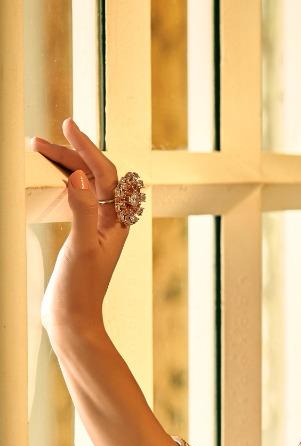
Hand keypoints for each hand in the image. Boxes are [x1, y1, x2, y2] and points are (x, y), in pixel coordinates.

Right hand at [29, 117, 131, 334]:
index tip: (68, 126)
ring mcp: (98, 227)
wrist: (73, 319)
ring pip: (85, 185)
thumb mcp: (81, 246)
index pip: (107, 173)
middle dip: (70, 154)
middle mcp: (112, 221)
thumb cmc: (80, 288)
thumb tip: (81, 176)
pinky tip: (51, 176)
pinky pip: (77, 198)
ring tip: (37, 150)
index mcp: (118, 220)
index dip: (87, 148)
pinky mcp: (84, 236)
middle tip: (38, 140)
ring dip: (64, 165)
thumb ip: (83, 211)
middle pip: (96, 176)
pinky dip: (63, 182)